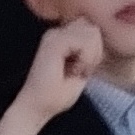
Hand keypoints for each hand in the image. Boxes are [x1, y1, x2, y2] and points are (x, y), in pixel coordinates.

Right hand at [0, 19, 103, 134]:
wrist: (36, 107)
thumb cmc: (56, 94)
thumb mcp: (82, 69)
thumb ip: (90, 51)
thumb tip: (98, 36)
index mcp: (61, 37)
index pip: (90, 29)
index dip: (96, 49)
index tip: (85, 69)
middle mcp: (56, 33)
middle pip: (93, 28)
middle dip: (96, 51)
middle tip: (83, 70)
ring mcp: (54, 36)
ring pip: (92, 32)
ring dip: (92, 55)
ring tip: (78, 71)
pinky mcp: (54, 43)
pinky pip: (84, 41)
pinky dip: (86, 58)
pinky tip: (75, 71)